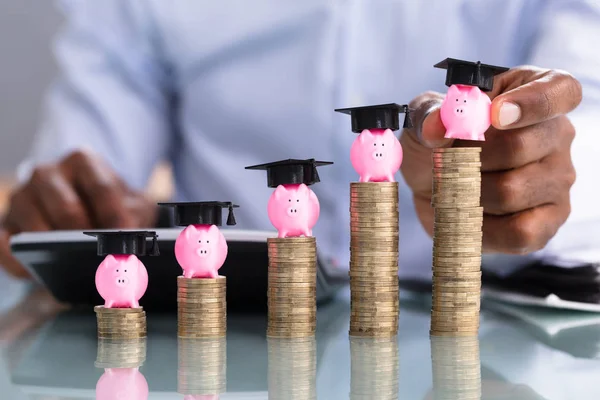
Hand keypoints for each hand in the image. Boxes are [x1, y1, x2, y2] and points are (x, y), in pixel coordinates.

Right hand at [0, 150, 157, 277]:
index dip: (116, 218)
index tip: (127, 241)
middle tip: (102, 260)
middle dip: (86, 237)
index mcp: (82, 162)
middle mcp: (47, 173)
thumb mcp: (132, 206)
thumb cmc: (114, 207)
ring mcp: (22, 197)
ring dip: (55, 251)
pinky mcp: (6, 224)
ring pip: (35, 228)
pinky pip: (3, 245)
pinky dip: (19, 263)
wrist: (89, 211)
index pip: (101, 189)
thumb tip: (131, 244)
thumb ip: (135, 218)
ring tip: (77, 269)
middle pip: (67, 209)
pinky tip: (39, 277)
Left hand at [400, 67, 581, 254]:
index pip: (557, 91)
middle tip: (444, 161)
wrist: (432, 186)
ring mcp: (558, 179)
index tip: (495, 114)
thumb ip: (428, 115)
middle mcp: (557, 134)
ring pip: (511, 191)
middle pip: (518, 147)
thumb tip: (437, 125)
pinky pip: (519, 231)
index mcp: (533, 91)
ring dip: (466, 193)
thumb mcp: (424, 118)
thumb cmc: (438, 142)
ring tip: (454, 186)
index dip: (531, 103)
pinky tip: (467, 214)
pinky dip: (480, 227)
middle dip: (466, 158)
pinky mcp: (548, 221)